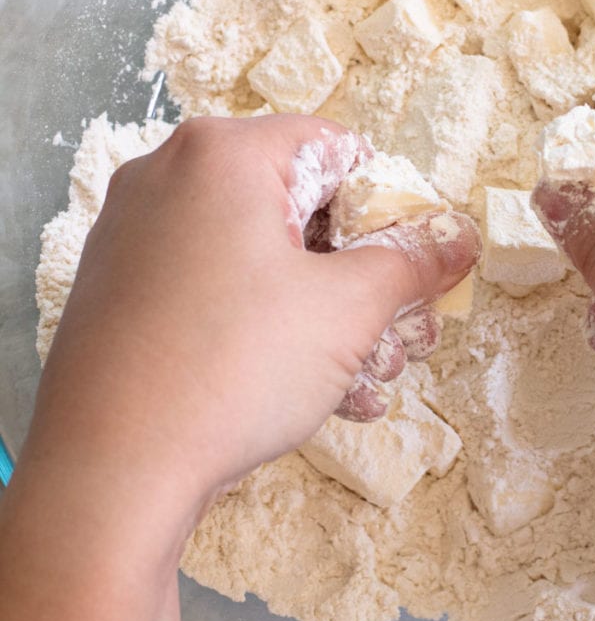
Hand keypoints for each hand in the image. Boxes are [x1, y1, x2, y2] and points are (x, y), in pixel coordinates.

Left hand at [21, 115, 478, 555]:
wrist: (110, 470)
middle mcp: (169, 177)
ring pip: (260, 256)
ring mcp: (135, 235)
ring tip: (364, 377)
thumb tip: (458, 239)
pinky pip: (216, 290)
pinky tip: (311, 392)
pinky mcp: (121, 292)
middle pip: (298, 205)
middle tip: (397, 332)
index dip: (391, 208)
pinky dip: (266, 327)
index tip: (414, 266)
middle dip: (359, 274)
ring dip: (323, 313)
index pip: (338, 150)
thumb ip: (412, 261)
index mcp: (223, 154)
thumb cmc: (229, 370)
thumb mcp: (348, 310)